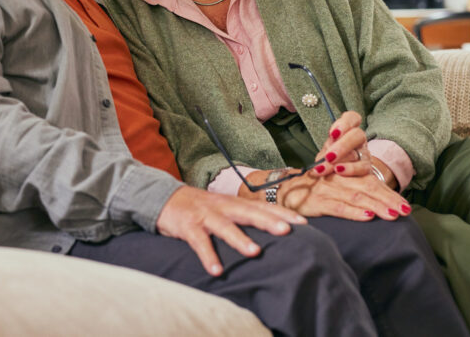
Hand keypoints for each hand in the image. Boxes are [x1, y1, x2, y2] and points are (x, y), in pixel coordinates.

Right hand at [155, 185, 306, 276]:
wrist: (165, 198)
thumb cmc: (201, 206)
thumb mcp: (224, 207)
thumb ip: (244, 215)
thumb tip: (274, 226)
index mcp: (234, 203)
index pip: (262, 206)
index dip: (282, 213)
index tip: (303, 223)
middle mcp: (223, 207)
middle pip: (248, 212)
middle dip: (268, 221)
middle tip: (286, 231)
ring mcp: (205, 216)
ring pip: (225, 226)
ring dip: (240, 239)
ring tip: (255, 252)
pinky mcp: (188, 226)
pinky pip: (199, 242)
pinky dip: (208, 256)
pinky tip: (217, 270)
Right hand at [279, 167, 410, 221]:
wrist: (283, 189)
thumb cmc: (314, 188)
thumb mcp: (335, 183)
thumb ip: (356, 188)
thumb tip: (384, 203)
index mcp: (345, 172)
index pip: (371, 182)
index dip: (389, 193)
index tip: (406, 206)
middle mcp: (338, 177)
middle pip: (367, 188)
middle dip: (388, 200)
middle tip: (405, 211)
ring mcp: (327, 188)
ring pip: (356, 196)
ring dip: (376, 206)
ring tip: (392, 214)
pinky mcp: (315, 201)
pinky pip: (337, 207)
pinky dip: (353, 212)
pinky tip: (367, 217)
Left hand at [311, 111, 369, 178]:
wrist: (344, 177)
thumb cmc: (333, 160)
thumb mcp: (326, 154)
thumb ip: (324, 156)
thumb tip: (320, 164)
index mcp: (347, 130)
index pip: (352, 118)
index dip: (344, 123)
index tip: (333, 134)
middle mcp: (359, 140)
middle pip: (357, 134)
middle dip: (343, 145)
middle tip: (329, 156)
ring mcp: (365, 153)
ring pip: (361, 152)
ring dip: (344, 160)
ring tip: (333, 167)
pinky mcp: (368, 168)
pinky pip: (363, 167)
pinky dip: (350, 169)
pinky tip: (339, 171)